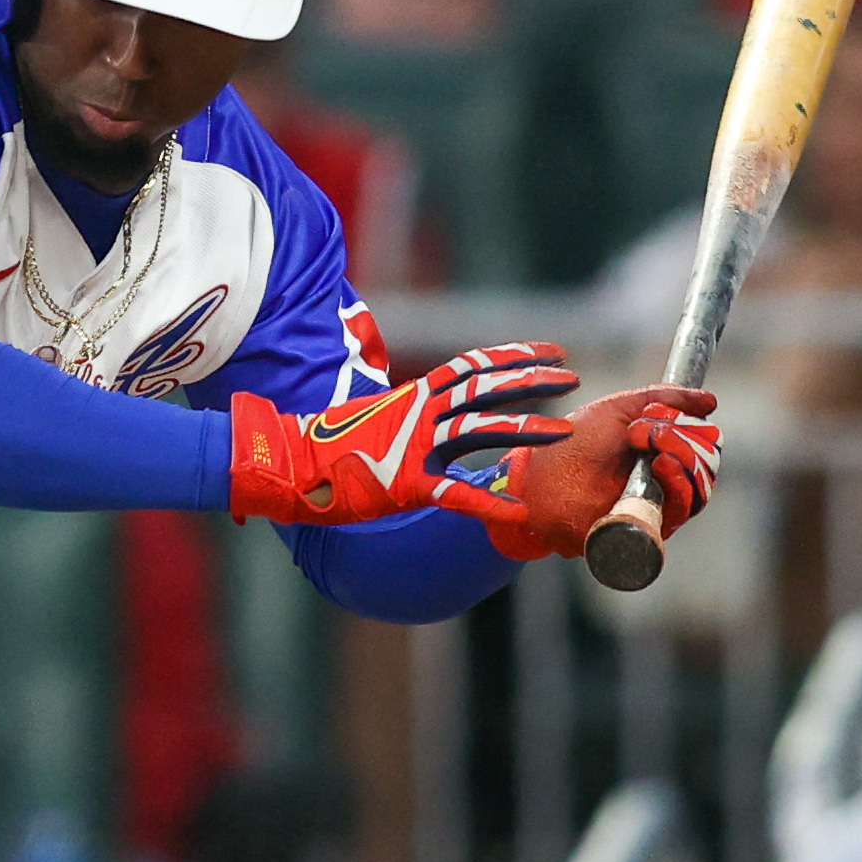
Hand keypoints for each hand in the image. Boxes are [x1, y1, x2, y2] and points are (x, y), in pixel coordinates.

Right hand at [229, 342, 577, 531]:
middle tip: (572, 374)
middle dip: (532, 380)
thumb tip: (436, 416)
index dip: (513, 355)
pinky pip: (452, 494)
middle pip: (485, 387)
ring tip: (564, 430)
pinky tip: (516, 512)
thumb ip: (412, 417)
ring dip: (525, 428)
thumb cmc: (329, 449)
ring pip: (479, 429)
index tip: (550, 350)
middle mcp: (419, 414)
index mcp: (414, 398)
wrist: (288, 466)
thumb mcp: (378, 421)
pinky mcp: (403, 484)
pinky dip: (486, 503)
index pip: (472, 365)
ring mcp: (412, 447)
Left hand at [483, 384, 721, 561]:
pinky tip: (662, 464)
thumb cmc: (570, 445)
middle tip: (648, 429)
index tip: (656, 413)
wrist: (538, 482)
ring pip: (700, 483)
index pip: (703, 440)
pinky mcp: (648, 526)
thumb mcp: (617, 410)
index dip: (689, 424)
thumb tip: (710, 400)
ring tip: (653, 443)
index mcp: (659, 450)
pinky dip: (679, 483)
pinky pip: (681, 508)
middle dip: (684, 437)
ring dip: (684, 455)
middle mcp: (663, 478)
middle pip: (707, 459)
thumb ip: (663, 399)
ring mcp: (657, 503)